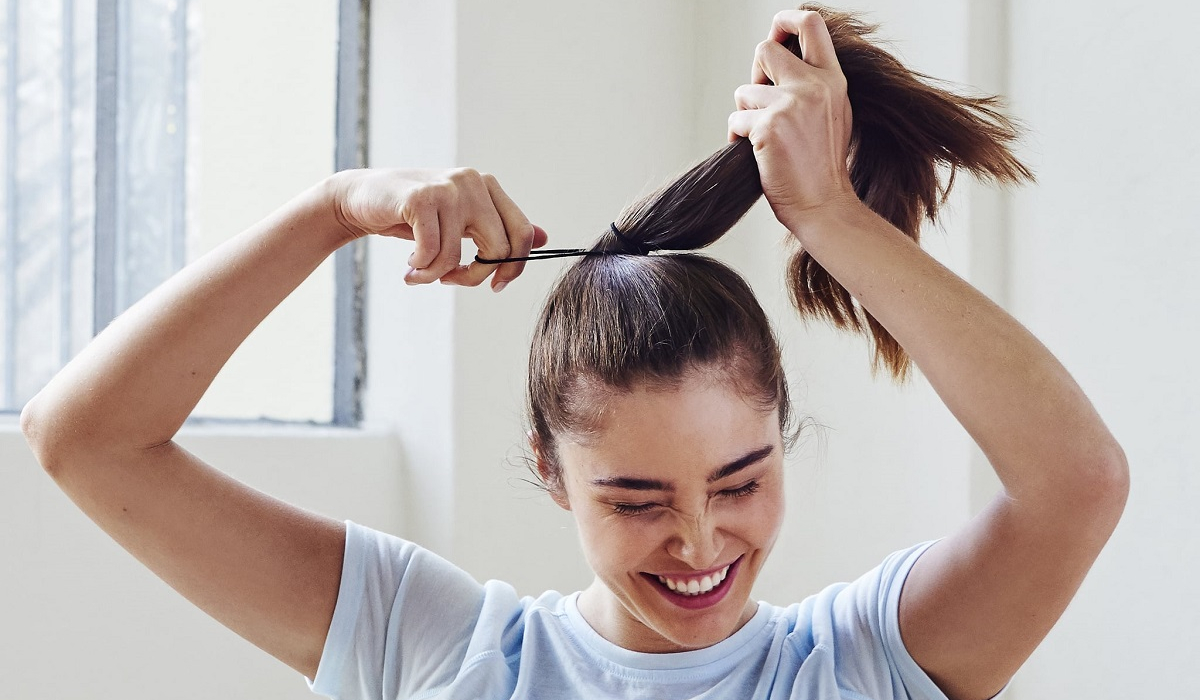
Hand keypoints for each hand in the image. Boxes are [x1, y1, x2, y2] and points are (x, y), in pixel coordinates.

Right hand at [329, 168, 548, 291]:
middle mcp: (473, 182)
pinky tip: (409, 265)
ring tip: (418, 275)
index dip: (513, 267)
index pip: (522, 234)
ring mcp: (448, 188)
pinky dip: (420, 269)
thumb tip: (544, 238)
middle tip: (448, 281)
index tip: (495, 285)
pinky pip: (432, 252)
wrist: (361, 199)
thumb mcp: (460, 221)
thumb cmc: (413, 215)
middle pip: (499, 249)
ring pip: (458, 256)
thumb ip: (498, 227)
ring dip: (435, 277)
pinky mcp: (421, 198)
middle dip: (474, 278)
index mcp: (488, 187)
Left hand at [727, 10, 859, 234]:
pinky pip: (736, 121)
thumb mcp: (833, 113)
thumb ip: (813, 84)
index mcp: (832, 80)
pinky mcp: (767, 127)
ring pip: (744, 91)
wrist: (823, 204)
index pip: (810, 24)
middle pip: (765, 49)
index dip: (785, 19)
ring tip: (764, 140)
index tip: (776, 29)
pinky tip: (756, 154)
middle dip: (755, 73)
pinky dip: (738, 137)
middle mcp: (813, 86)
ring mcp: (789, 105)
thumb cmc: (822, 165)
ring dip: (745, 115)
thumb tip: (781, 60)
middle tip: (760, 102)